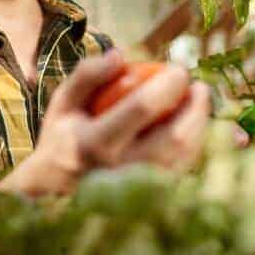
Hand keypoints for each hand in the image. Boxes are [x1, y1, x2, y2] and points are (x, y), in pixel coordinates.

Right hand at [0, 49, 210, 196]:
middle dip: (196, 108)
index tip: (179, 69)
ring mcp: (136, 190)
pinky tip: (191, 124)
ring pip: (184, 156)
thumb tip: (120, 54)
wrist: (55, 190)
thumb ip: (88, 74)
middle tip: (199, 86)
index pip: (141, 109)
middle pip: (174, 138)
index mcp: (93, 143)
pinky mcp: (149, 200)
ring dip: (199, 125)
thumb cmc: (62, 136)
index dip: (168, 85)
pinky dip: (193, 144)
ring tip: (198, 101)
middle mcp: (118, 169)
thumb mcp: (63, 101)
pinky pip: (182, 169)